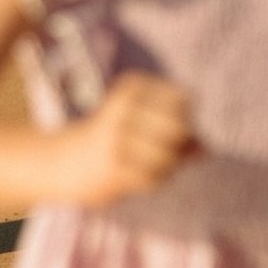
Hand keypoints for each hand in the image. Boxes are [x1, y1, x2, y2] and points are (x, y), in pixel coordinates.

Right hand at [51, 73, 194, 205]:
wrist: (62, 162)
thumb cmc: (115, 140)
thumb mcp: (144, 122)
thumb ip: (179, 131)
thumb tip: (205, 149)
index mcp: (131, 86)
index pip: (183, 99)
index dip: (185, 117)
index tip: (165, 128)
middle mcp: (122, 106)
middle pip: (179, 127)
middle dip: (180, 145)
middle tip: (163, 152)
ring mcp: (115, 136)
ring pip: (168, 155)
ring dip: (167, 167)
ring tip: (148, 166)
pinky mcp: (112, 166)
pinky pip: (154, 178)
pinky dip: (153, 181)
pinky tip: (136, 178)